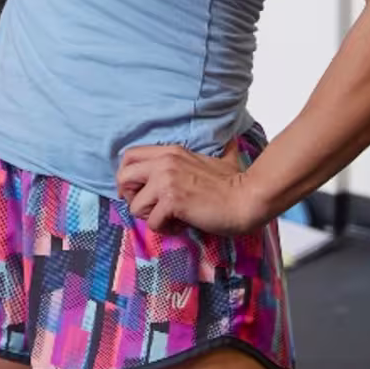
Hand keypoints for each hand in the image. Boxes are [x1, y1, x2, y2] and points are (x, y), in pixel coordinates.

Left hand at [115, 141, 264, 236]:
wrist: (247, 199)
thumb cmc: (235, 182)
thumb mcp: (221, 158)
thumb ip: (218, 149)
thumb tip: (232, 139)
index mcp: (170, 151)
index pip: (129, 157)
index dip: (129, 177)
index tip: (142, 191)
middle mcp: (163, 163)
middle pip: (122, 178)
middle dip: (131, 198)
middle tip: (150, 208)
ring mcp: (166, 181)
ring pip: (135, 205)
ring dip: (151, 218)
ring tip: (171, 218)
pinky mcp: (172, 201)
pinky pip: (152, 222)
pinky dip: (165, 229)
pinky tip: (182, 225)